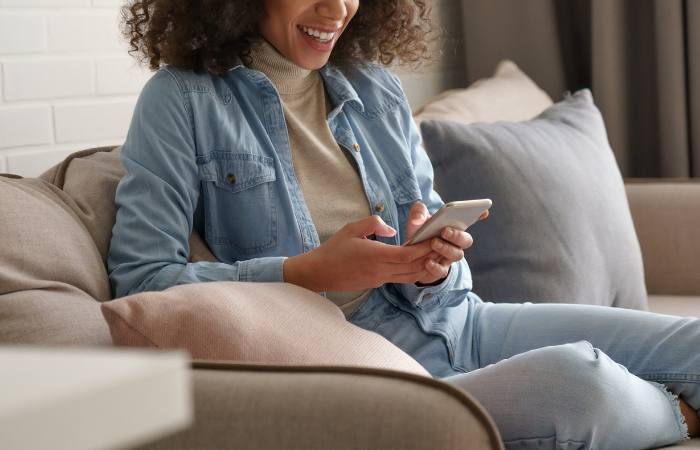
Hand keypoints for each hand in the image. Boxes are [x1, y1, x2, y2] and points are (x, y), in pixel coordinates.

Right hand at [283, 215, 435, 291]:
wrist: (319, 273)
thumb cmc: (333, 249)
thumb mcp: (351, 228)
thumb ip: (373, 224)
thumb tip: (392, 229)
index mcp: (375, 256)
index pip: (407, 255)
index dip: (424, 248)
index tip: (435, 239)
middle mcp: (380, 270)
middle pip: (413, 267)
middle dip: (430, 257)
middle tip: (443, 246)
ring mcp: (379, 279)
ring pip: (409, 276)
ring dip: (424, 266)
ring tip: (436, 255)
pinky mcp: (376, 283)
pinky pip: (400, 278)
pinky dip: (413, 271)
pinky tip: (418, 262)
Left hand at [404, 202, 488, 285]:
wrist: (411, 257)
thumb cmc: (419, 234)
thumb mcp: (417, 220)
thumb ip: (418, 212)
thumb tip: (418, 220)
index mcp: (453, 227)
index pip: (470, 220)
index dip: (479, 215)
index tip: (484, 211)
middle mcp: (456, 243)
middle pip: (466, 240)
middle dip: (457, 235)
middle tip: (444, 231)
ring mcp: (449, 257)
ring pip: (457, 254)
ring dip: (446, 248)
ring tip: (433, 243)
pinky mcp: (440, 270)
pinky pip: (442, 270)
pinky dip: (435, 266)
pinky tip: (427, 261)